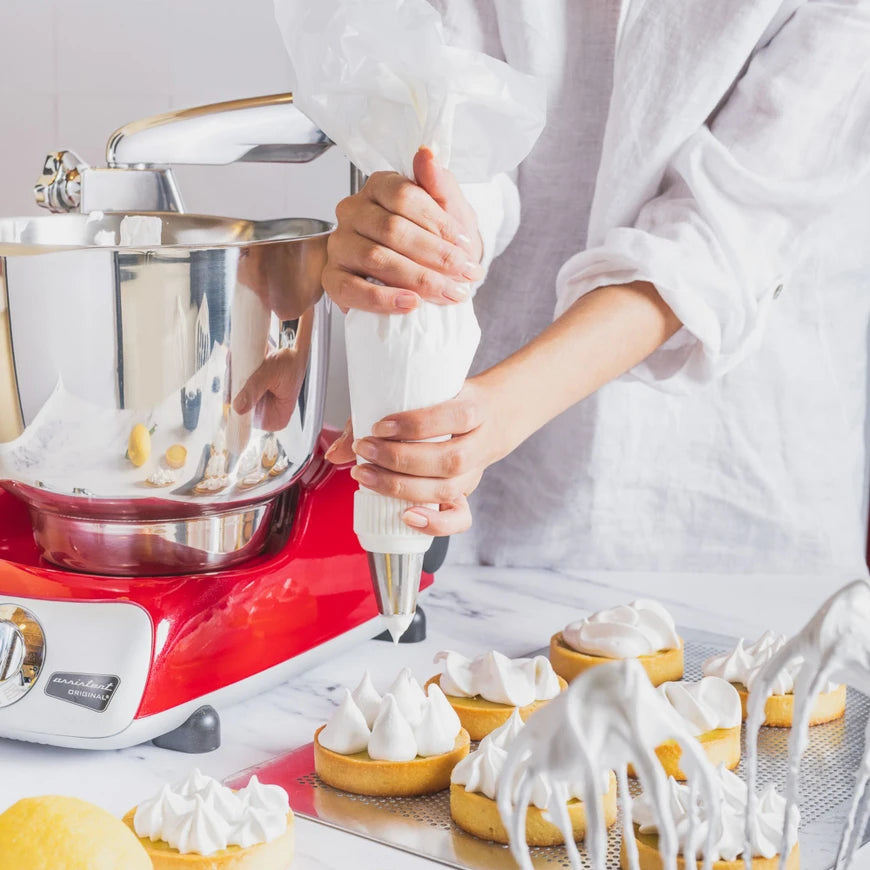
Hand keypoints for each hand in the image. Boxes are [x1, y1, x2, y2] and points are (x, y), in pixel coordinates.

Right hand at [322, 147, 484, 313]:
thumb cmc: (436, 240)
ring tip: (449, 292)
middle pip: (392, 229)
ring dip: (418, 279)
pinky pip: (353, 290)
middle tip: (465, 273)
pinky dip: (384, 299)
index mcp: (379, 187)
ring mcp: (340, 245)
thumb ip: (440, 184)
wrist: (426, 274)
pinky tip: (411, 303)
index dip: (438, 222)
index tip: (464, 244)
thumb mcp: (450, 211)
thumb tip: (427, 155)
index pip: (404, 196)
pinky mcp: (334, 279)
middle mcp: (353, 211)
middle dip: (435, 255)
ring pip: (376, 258)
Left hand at [325, 378, 510, 535]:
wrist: (490, 419)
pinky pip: (459, 519)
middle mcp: (480, 444)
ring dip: (402, 487)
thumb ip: (376, 415)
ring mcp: (474, 473)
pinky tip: (406, 516)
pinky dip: (433, 523)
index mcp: (477, 409)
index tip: (380, 425)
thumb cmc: (447, 405)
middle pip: (450, 459)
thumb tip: (337, 452)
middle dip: (400, 458)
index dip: (417, 424)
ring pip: (448, 489)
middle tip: (365, 450)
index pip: (456, 417)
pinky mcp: (466, 495)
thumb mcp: (421, 396)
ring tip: (367, 476)